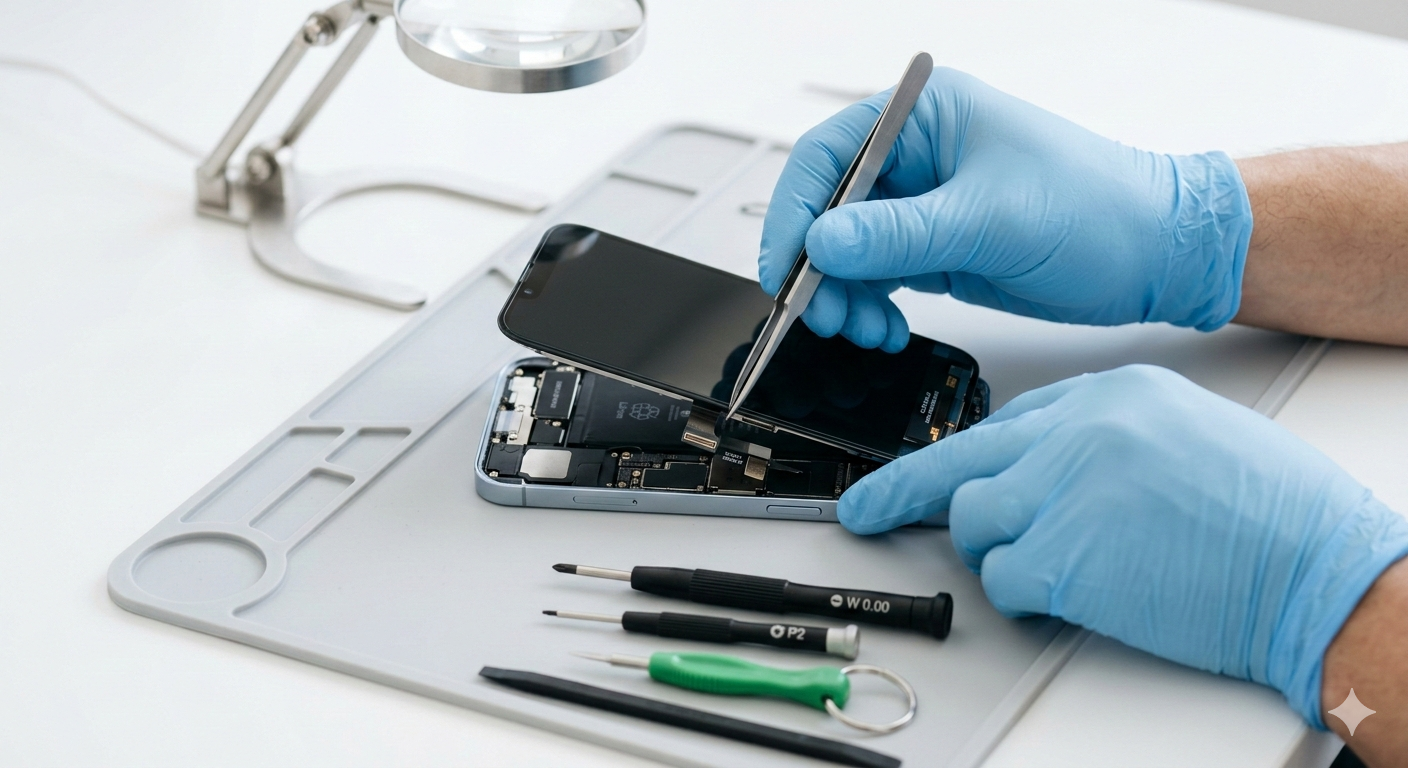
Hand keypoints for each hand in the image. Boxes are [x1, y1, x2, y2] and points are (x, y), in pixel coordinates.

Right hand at [760, 68, 1253, 349]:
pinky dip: (867, 306)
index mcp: (925, 117)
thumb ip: (899, 234)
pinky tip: (881, 328)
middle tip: (821, 313)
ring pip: (845, 251)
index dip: (795, 213)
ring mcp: (922, 205)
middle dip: (817, 267)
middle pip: (827, 208)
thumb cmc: (1099, 209)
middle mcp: (915, 156)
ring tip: (862, 329)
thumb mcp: (991, 220)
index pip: (828, 156)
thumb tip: (821, 242)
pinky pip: (874, 277)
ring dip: (841, 295)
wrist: (1155, 255)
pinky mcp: (934, 247)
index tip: (789, 269)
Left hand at [838, 365, 1407, 725]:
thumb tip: (1034, 468)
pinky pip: (1005, 580)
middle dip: (901, 492)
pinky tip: (1072, 594)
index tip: (917, 474)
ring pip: (975, 524)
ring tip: (1058, 566)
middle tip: (865, 510)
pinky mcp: (1065, 555)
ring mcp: (1066, 489)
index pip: (1002, 421)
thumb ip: (1100, 439)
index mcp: (1108, 395)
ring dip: (998, 555)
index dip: (957, 457)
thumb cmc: (1268, 511)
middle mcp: (1078, 432)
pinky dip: (1025, 597)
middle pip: (961, 462)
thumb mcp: (1181, 432)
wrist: (1319, 566)